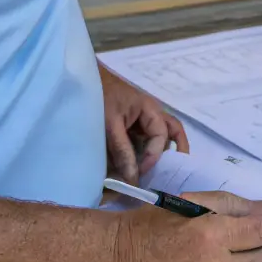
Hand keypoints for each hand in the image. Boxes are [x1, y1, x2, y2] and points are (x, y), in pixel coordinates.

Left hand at [100, 65, 188, 182]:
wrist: (84, 83)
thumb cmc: (99, 98)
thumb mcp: (110, 124)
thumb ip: (122, 150)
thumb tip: (133, 178)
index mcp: (150, 109)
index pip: (161, 136)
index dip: (152, 157)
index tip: (140, 174)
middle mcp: (151, 113)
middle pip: (173, 130)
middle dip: (178, 150)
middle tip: (175, 172)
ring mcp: (143, 118)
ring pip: (162, 135)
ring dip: (163, 152)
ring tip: (160, 172)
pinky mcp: (133, 123)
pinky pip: (146, 138)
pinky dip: (148, 151)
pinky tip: (141, 165)